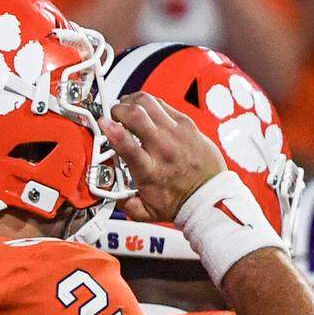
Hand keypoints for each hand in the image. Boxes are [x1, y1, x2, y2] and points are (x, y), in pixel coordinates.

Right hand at [101, 91, 225, 222]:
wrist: (211, 196)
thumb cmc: (181, 202)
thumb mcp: (147, 212)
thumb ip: (124, 204)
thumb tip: (107, 193)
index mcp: (150, 171)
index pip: (127, 145)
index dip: (111, 130)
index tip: (103, 124)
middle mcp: (163, 148)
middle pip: (135, 115)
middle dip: (117, 110)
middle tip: (113, 116)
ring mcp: (176, 133)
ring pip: (147, 102)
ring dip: (131, 102)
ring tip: (126, 110)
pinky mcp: (187, 124)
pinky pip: (162, 103)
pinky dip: (148, 103)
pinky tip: (144, 111)